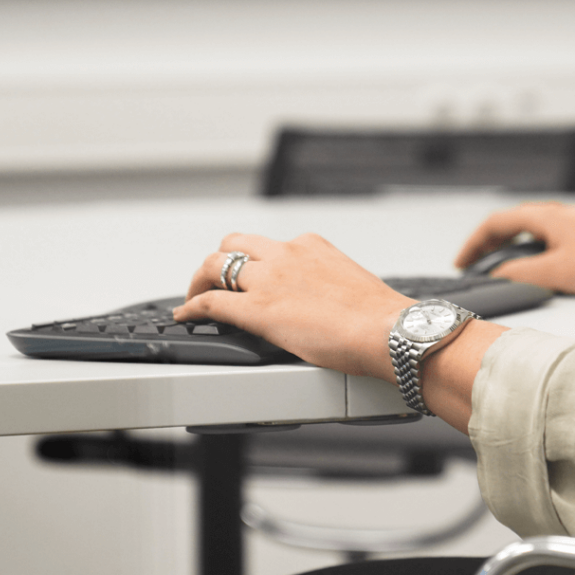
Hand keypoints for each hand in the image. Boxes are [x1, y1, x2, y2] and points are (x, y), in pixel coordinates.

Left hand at [172, 233, 414, 379]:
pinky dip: (192, 307)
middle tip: (215, 281)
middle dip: (220, 262)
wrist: (388, 330)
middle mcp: (286, 254)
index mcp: (311, 247)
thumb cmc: (379, 316)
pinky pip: (210, 302)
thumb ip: (330, 285)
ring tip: (194, 298)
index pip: (270, 246)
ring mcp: (268, 279)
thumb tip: (330, 303)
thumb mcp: (352, 284)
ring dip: (200, 280)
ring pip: (215, 264)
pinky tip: (187, 316)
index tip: (253, 276)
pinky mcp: (257, 308)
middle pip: (234, 244)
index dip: (254, 262)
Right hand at [454, 202, 574, 294]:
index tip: (462, 262)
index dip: (474, 244)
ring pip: (531, 229)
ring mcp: (574, 221)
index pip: (496, 223)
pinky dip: (530, 248)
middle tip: (475, 265)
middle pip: (512, 223)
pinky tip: (535, 265)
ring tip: (500, 267)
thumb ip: (520, 274)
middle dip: (489, 244)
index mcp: (545, 216)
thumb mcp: (555, 272)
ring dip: (510, 246)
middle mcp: (558, 213)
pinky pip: (548, 235)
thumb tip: (497, 276)